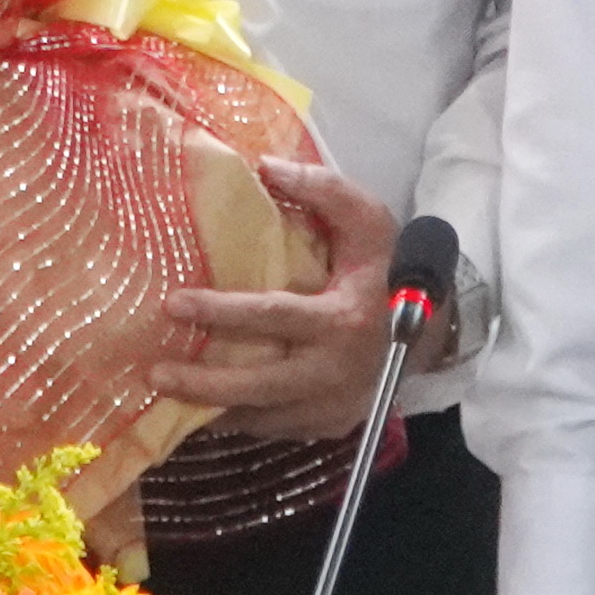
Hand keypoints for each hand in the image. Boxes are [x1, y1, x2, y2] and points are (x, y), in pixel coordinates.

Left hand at [152, 159, 408, 441]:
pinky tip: (208, 408)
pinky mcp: (332, 425)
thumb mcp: (367, 220)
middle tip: (155, 373)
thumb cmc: (392, 269)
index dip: (220, 312)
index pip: (272, 317)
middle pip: (257, 386)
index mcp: (342, 321)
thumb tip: (265, 166)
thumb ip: (322, 190)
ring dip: (214, 409)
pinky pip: (276, 428)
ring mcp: (335, 406)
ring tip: (168, 396)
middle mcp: (336, 372)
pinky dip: (241, 419)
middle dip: (202, 383)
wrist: (438, 329)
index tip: (175, 304)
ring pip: (262, 418)